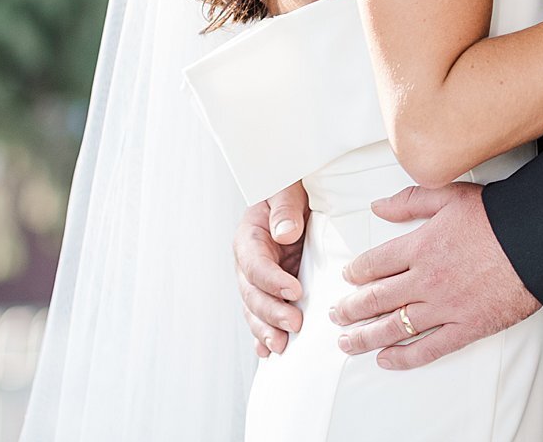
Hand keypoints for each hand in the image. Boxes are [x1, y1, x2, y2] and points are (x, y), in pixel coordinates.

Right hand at [233, 181, 309, 355]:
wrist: (292, 198)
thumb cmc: (288, 191)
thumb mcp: (286, 190)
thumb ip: (284, 210)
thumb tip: (284, 233)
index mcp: (248, 238)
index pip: (255, 265)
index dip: (272, 281)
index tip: (294, 291)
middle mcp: (247, 264)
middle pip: (253, 294)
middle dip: (271, 313)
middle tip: (294, 325)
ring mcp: (256, 281)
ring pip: (255, 311)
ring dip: (266, 330)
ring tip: (281, 346)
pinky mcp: (268, 292)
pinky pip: (261, 317)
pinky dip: (262, 335)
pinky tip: (266, 351)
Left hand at [329, 183, 539, 369]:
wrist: (537, 243)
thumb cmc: (497, 217)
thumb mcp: (449, 195)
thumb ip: (410, 201)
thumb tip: (377, 206)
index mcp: (419, 247)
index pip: (374, 264)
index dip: (356, 272)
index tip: (347, 278)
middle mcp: (425, 280)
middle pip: (376, 299)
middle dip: (350, 309)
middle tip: (335, 315)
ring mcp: (444, 307)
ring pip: (394, 327)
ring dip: (365, 337)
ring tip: (346, 343)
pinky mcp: (465, 328)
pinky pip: (428, 349)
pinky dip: (404, 358)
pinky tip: (386, 360)